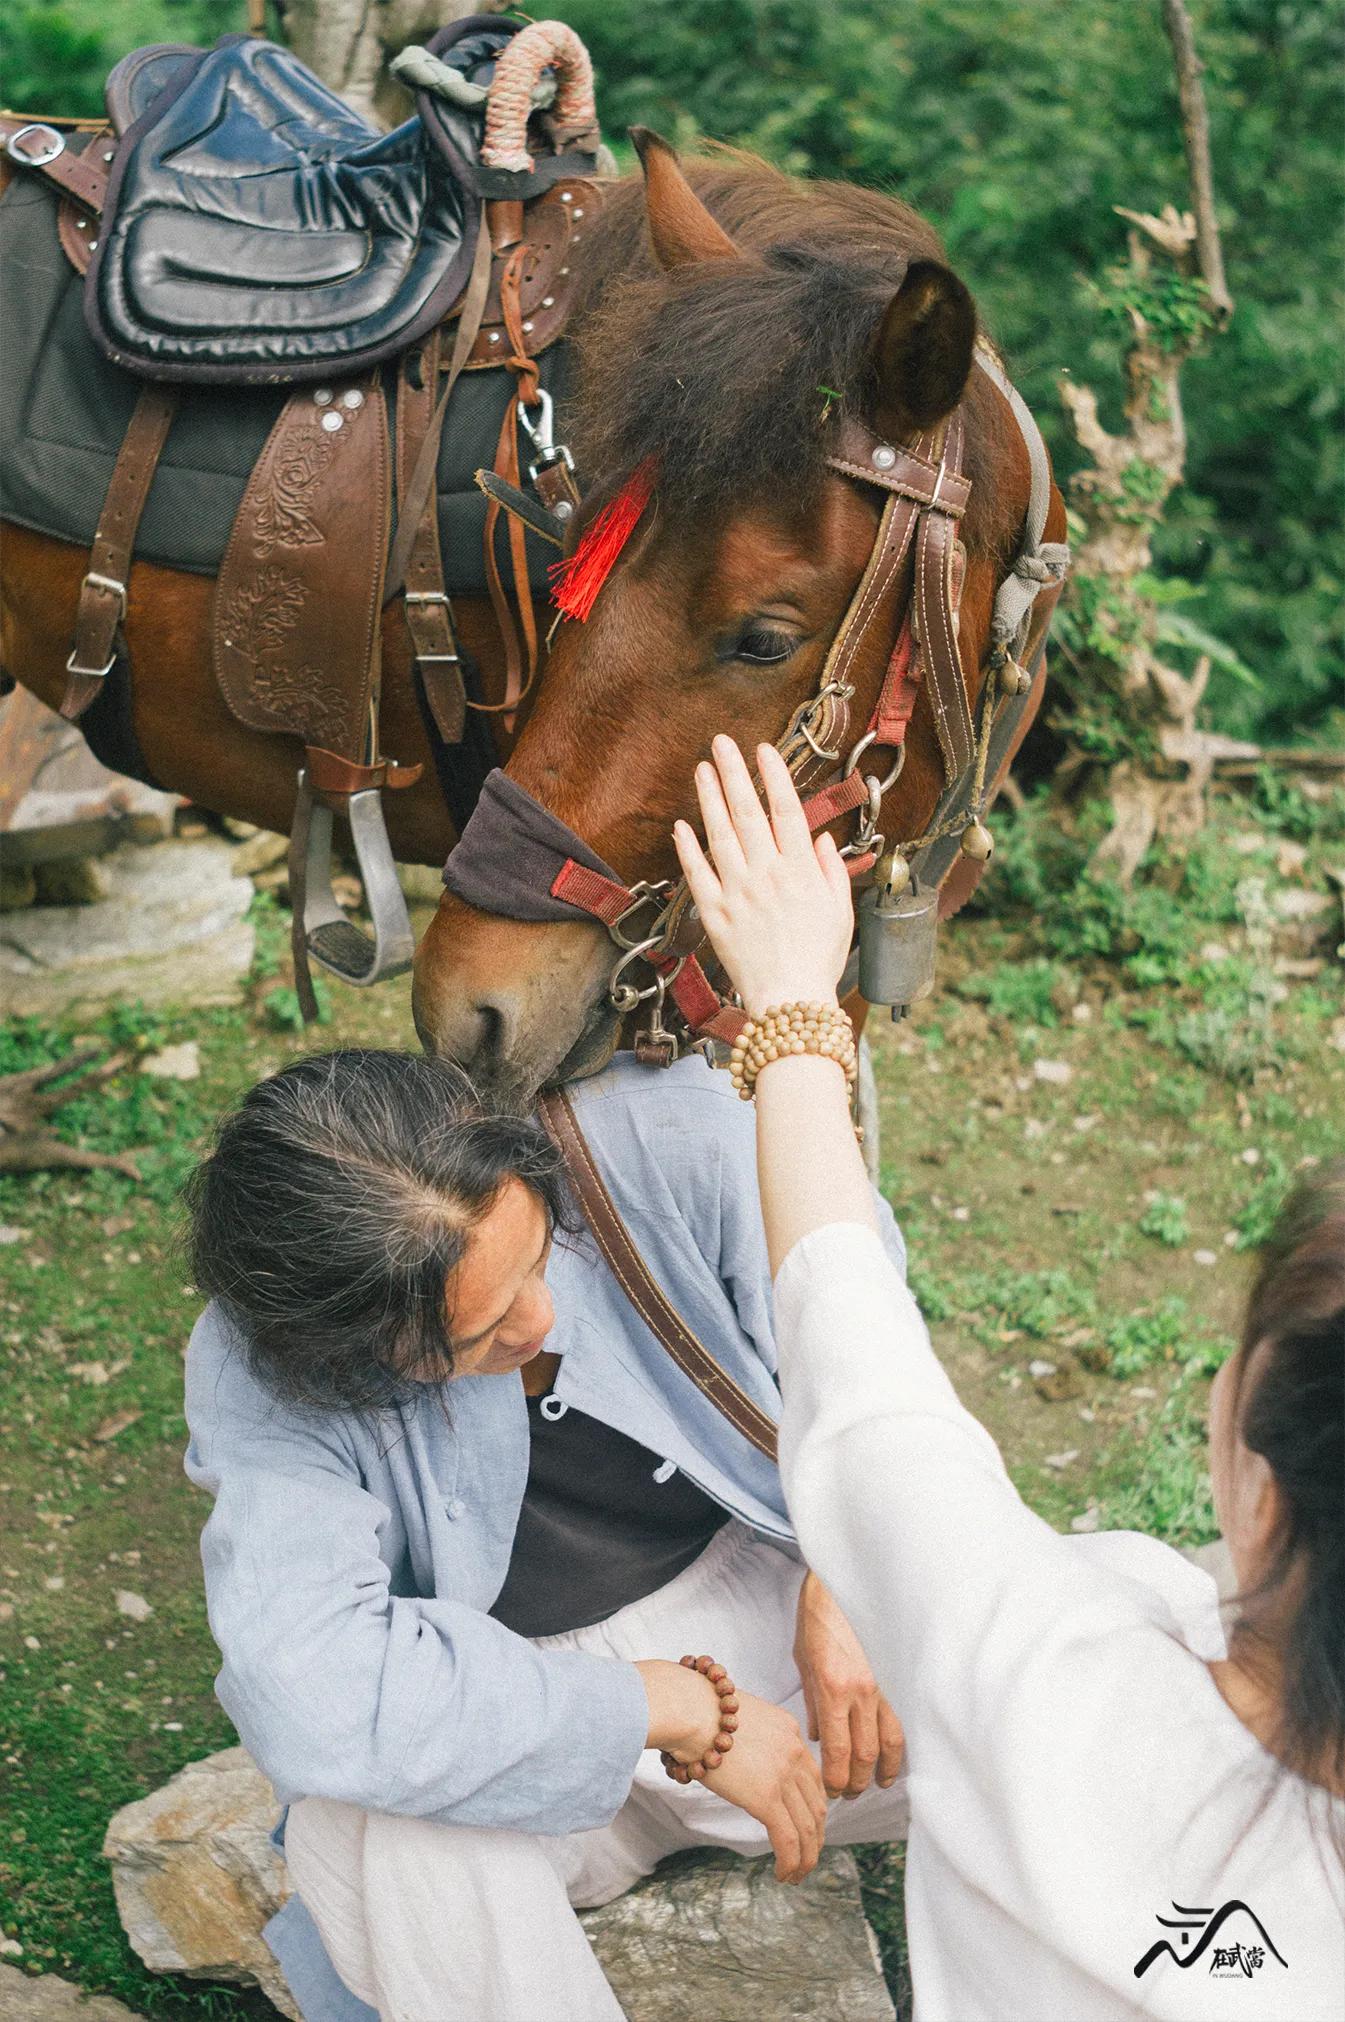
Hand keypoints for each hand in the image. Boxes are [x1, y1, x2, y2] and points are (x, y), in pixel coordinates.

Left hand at [674, 736, 853, 1017]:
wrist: (791, 1000)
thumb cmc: (819, 958)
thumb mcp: (840, 910)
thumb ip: (829, 870)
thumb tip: (819, 838)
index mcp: (801, 871)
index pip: (786, 810)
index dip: (774, 776)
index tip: (763, 749)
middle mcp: (767, 875)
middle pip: (748, 812)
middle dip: (734, 772)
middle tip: (721, 742)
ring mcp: (738, 893)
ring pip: (720, 835)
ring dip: (710, 798)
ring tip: (702, 769)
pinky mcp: (715, 914)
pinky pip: (698, 874)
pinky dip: (688, 848)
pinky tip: (681, 825)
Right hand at [701, 1689, 827, 1883]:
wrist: (691, 1709)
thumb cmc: (701, 1710)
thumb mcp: (741, 1717)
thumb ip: (752, 1739)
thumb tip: (742, 1761)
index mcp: (789, 1730)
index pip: (812, 1776)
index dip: (813, 1804)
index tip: (808, 1823)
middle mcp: (794, 1751)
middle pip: (816, 1803)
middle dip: (815, 1835)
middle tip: (808, 1855)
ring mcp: (783, 1775)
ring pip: (808, 1827)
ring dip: (806, 1856)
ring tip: (796, 1874)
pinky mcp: (767, 1797)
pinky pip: (789, 1839)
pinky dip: (791, 1862)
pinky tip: (783, 1874)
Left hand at [795, 1572, 903, 1799]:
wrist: (841, 1584)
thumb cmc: (817, 1620)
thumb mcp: (803, 1662)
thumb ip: (811, 1703)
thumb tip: (816, 1737)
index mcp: (833, 1689)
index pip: (838, 1751)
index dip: (837, 1779)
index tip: (832, 1791)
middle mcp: (861, 1691)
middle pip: (865, 1755)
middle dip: (858, 1782)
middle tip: (850, 1795)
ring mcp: (884, 1684)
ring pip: (891, 1741)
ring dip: (884, 1769)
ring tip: (877, 1783)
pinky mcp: (896, 1676)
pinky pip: (902, 1719)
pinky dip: (898, 1742)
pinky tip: (894, 1754)